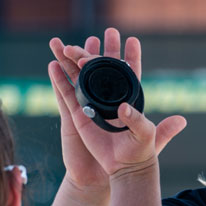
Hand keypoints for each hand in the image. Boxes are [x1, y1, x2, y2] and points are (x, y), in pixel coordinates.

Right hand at [47, 28, 186, 187]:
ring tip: (66, 43)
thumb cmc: (139, 154)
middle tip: (100, 34)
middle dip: (100, 51)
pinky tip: (53, 64)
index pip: (130, 73)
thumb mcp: (149, 138)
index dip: (130, 56)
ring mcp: (92, 106)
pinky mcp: (77, 116)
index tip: (132, 40)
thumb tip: (127, 108)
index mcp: (129, 100)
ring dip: (73, 61)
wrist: (120, 170)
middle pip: (102, 70)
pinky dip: (59, 80)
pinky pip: (65, 94)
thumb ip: (153, 124)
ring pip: (80, 78)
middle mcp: (109, 100)